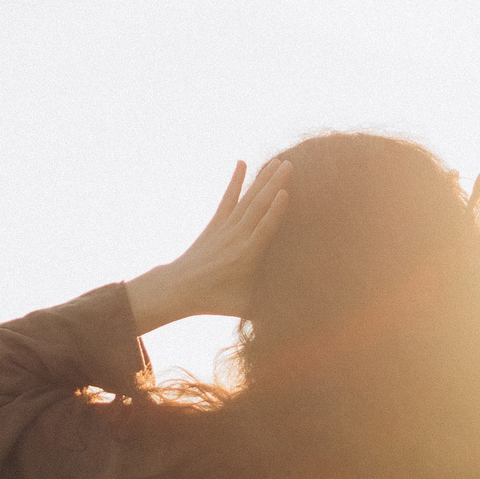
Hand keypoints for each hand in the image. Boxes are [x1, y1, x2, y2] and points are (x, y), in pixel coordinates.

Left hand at [126, 159, 291, 333]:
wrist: (178, 289)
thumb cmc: (215, 301)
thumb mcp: (244, 309)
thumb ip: (270, 309)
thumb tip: (301, 316)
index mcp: (245, 258)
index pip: (263, 231)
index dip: (275, 212)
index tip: (286, 193)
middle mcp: (235, 238)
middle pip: (257, 207)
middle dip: (274, 185)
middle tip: (290, 164)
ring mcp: (224, 228)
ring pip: (247, 200)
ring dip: (262, 179)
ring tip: (278, 162)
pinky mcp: (215, 223)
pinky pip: (227, 198)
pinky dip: (235, 180)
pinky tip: (241, 163)